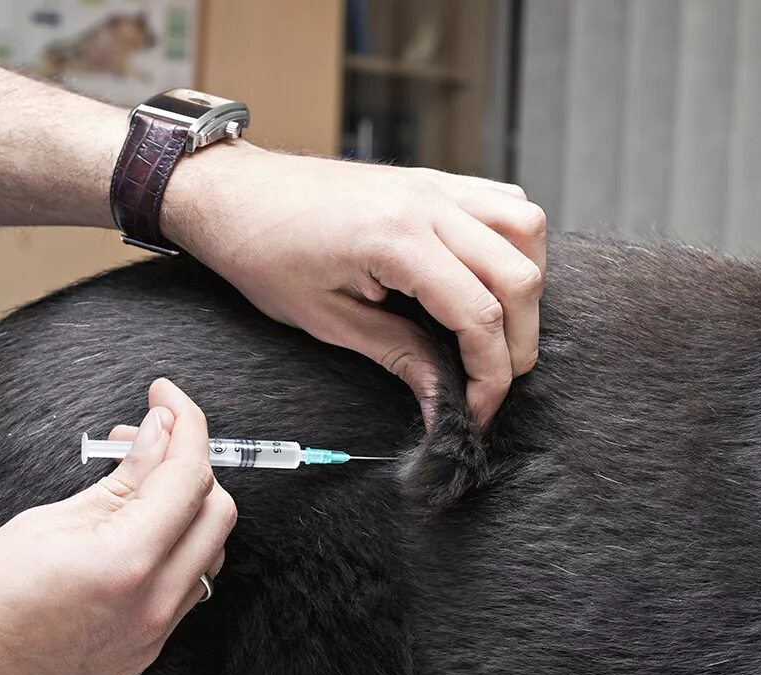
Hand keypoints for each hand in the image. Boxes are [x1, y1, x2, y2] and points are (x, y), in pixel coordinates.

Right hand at [0, 378, 234, 674]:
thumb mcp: (41, 524)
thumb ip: (118, 481)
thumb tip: (159, 437)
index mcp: (127, 564)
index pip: (188, 476)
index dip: (185, 424)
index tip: (166, 398)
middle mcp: (154, 605)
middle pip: (215, 512)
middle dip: (189, 464)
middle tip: (142, 438)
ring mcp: (153, 636)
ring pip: (208, 552)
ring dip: (185, 508)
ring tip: (130, 483)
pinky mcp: (144, 654)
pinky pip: (185, 588)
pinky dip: (173, 548)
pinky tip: (131, 531)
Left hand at [161, 143, 546, 425]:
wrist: (234, 193)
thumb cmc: (262, 251)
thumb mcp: (325, 320)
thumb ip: (396, 356)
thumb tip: (440, 399)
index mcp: (396, 239)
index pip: (479, 314)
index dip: (490, 374)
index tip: (477, 408)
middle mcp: (428, 203)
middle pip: (519, 276)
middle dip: (517, 342)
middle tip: (490, 381)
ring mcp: (435, 185)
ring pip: (527, 229)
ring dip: (524, 286)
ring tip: (497, 327)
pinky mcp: (433, 179)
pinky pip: (504, 202)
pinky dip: (512, 244)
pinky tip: (487, 276)